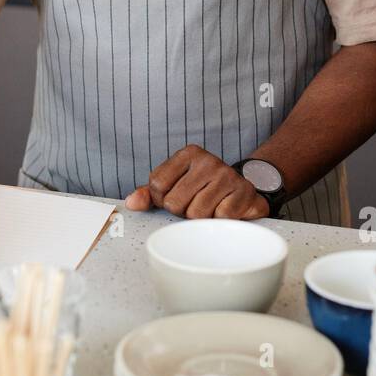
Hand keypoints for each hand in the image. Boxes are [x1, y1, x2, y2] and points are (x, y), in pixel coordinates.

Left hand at [124, 145, 269, 219]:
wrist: (244, 193)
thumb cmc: (204, 190)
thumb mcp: (175, 185)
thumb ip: (149, 193)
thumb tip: (131, 203)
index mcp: (188, 154)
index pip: (156, 185)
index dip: (163, 200)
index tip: (177, 196)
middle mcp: (208, 160)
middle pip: (174, 203)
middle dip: (183, 211)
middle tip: (196, 203)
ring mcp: (227, 175)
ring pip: (196, 213)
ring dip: (201, 219)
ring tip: (210, 208)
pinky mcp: (243, 192)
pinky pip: (218, 218)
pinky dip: (220, 221)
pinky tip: (224, 211)